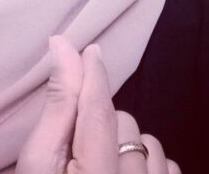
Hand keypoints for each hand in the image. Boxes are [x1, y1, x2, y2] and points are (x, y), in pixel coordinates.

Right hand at [16, 35, 180, 172]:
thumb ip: (57, 108)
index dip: (92, 74)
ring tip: (103, 167)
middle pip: (124, 122)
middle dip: (101, 122)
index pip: (97, 111)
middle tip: (78, 147)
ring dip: (128, 144)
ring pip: (149, 142)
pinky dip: (150, 165)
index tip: (89, 48)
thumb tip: (63, 48)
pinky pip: (169, 166)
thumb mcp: (38, 165)